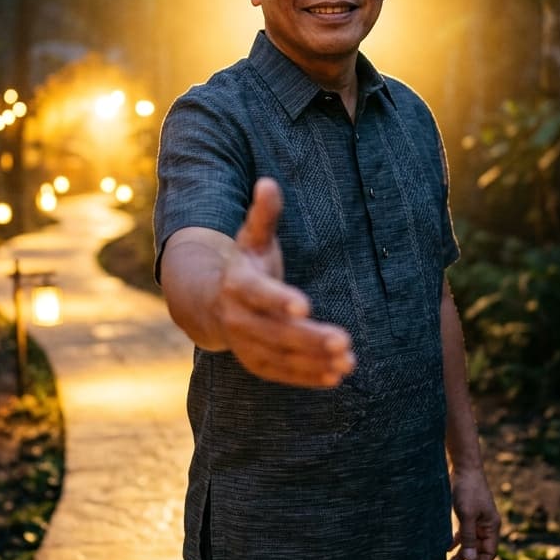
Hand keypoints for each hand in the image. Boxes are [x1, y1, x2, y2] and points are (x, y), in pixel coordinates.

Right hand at [216, 177, 356, 387]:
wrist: (211, 303)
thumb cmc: (245, 264)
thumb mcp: (251, 238)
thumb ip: (264, 214)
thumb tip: (268, 182)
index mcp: (238, 284)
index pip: (259, 294)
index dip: (280, 300)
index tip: (305, 305)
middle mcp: (238, 317)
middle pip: (276, 332)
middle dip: (310, 338)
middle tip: (345, 341)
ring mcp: (245, 344)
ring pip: (281, 357)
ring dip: (314, 362)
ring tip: (348, 362)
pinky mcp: (256, 363)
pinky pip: (282, 373)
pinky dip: (308, 377)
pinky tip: (336, 376)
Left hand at [447, 467, 500, 559]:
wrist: (464, 467)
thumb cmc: (468, 489)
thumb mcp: (467, 514)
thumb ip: (468, 536)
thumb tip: (469, 558)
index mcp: (492, 526)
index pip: (489, 552)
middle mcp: (487, 525)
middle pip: (479, 550)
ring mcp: (477, 519)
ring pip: (470, 542)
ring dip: (462, 554)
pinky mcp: (468, 513)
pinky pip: (464, 533)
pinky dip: (457, 542)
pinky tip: (447, 549)